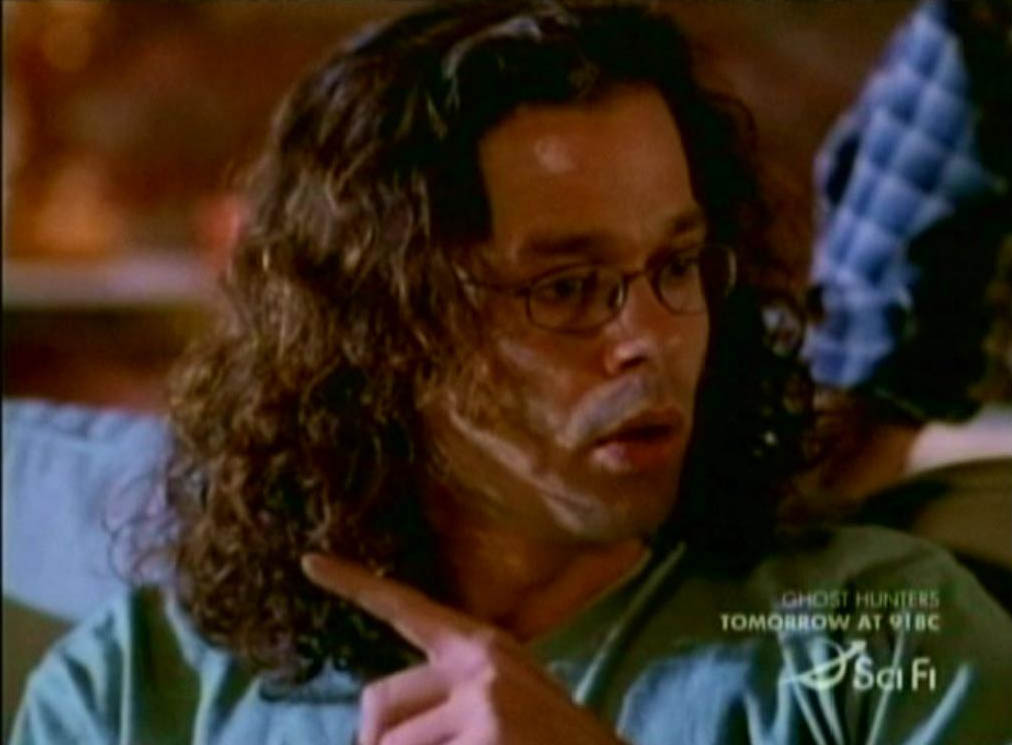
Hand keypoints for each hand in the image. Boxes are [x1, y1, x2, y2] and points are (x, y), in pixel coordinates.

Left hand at [302, 553, 626, 744]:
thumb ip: (445, 701)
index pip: (408, 609)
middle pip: (375, 705)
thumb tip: (373, 729)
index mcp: (483, 648)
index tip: (310, 561)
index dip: (355, 585)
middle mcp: (480, 664)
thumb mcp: (506, 705)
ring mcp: (484, 699)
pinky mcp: (488, 735)